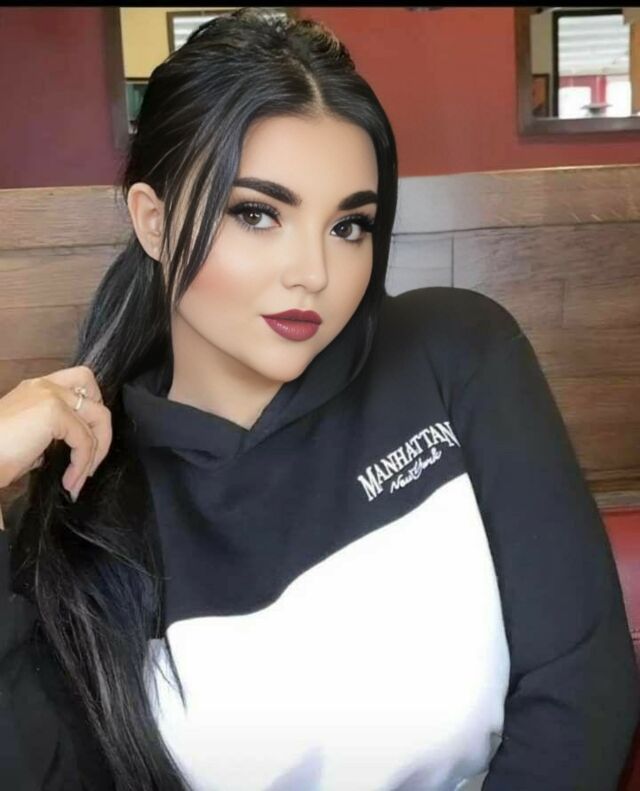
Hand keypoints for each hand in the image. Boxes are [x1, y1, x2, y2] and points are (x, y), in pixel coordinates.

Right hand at [0, 365, 112, 501]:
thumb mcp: (26, 444)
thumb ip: (47, 438)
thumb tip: (64, 451)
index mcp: (35, 389)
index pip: (77, 387)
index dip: (87, 417)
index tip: (81, 451)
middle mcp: (44, 386)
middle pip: (92, 388)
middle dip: (100, 422)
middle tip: (91, 456)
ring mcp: (50, 395)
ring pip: (98, 416)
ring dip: (96, 451)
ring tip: (79, 478)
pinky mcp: (53, 411)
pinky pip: (85, 440)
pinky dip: (83, 464)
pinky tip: (69, 482)